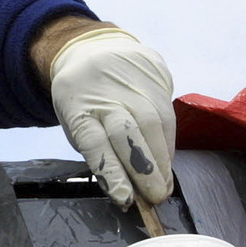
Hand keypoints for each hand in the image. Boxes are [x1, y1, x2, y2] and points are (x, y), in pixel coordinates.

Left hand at [48, 28, 175, 205]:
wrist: (94, 48)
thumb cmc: (84, 98)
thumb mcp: (77, 122)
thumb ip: (98, 152)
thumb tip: (126, 190)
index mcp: (77, 107)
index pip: (94, 142)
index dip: (111, 171)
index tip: (125, 197)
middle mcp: (106, 93)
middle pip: (127, 132)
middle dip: (144, 169)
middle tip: (155, 197)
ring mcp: (131, 82)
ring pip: (152, 123)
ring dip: (162, 160)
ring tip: (165, 186)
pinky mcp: (154, 75)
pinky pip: (167, 113)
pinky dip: (168, 142)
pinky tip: (168, 162)